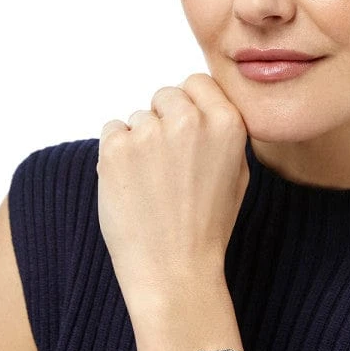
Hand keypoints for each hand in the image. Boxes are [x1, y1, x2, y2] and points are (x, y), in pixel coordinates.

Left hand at [96, 73, 249, 298]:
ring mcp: (149, 132)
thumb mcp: (237, 172)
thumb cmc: (207, 225)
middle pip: (165, 95)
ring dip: (140, 141)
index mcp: (227, 123)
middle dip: (163, 120)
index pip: (198, 82)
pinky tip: (131, 184)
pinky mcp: (115, 148)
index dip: (190, 104)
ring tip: (151, 182)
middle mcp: (189, 120)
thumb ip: (222, 131)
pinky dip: (116, 153)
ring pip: (137, 117)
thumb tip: (201, 104)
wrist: (174, 269)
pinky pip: (112, 131)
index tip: (185, 128)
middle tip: (166, 162)